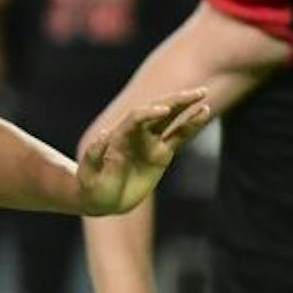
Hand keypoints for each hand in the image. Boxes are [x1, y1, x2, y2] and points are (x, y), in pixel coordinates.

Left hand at [76, 87, 211, 215]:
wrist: (102, 198)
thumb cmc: (91, 186)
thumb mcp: (88, 173)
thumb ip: (94, 155)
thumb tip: (102, 136)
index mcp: (118, 135)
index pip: (136, 118)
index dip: (149, 113)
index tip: (164, 111)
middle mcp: (136, 133)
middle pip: (157, 111)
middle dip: (174, 101)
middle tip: (194, 93)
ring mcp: (150, 141)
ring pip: (171, 119)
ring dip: (186, 107)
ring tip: (203, 94)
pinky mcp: (162, 153)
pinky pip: (179, 136)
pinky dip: (192, 125)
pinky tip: (205, 112)